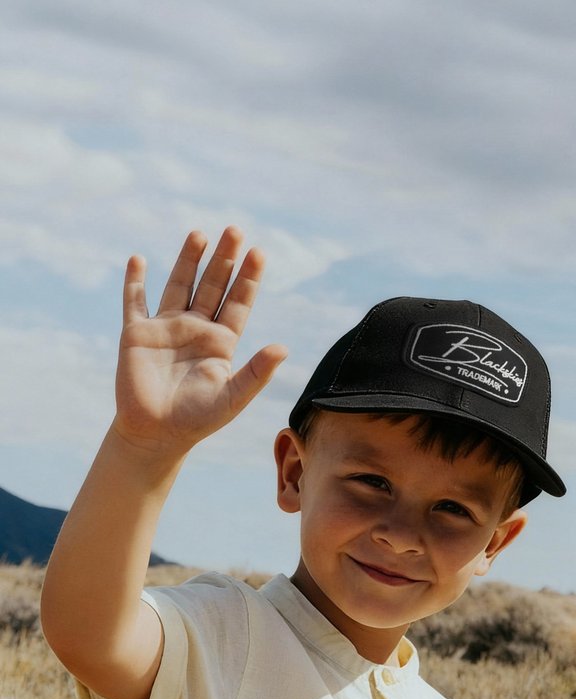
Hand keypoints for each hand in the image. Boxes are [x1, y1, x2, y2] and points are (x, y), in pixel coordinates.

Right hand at [114, 226, 286, 456]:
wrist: (156, 435)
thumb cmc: (198, 420)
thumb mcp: (232, 397)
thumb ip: (256, 372)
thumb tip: (283, 348)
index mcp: (221, 342)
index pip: (238, 302)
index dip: (248, 278)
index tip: (258, 252)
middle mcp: (196, 329)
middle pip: (213, 285)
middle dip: (224, 259)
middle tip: (235, 230)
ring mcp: (166, 328)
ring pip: (179, 285)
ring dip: (188, 260)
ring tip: (200, 234)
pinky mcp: (137, 334)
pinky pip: (135, 302)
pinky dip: (135, 281)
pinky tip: (138, 260)